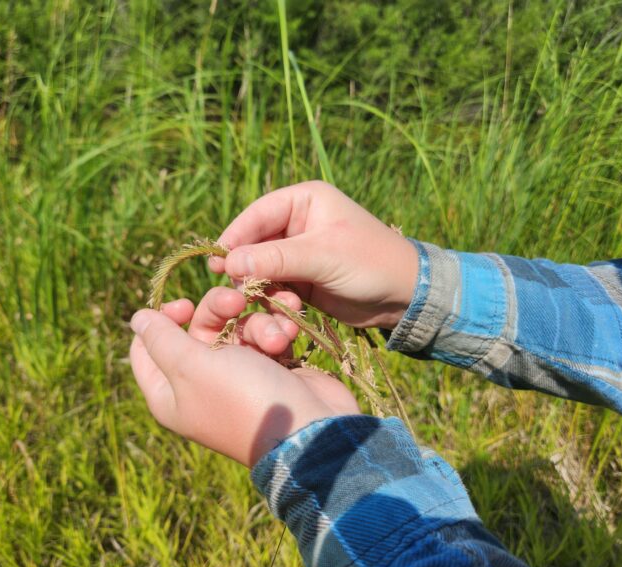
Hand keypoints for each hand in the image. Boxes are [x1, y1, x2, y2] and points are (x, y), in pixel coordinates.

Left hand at [129, 287, 360, 467]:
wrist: (309, 427)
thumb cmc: (243, 397)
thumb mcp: (190, 365)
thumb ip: (161, 338)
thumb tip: (137, 318)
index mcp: (171, 393)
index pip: (147, 348)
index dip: (162, 319)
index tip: (184, 305)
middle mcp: (200, 384)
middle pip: (197, 327)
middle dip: (219, 309)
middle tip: (236, 299)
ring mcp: (238, 376)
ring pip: (236, 326)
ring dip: (257, 323)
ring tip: (275, 337)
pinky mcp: (270, 368)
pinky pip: (264, 335)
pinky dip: (276, 332)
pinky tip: (288, 336)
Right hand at [209, 181, 418, 329]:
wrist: (404, 296)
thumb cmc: (370, 263)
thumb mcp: (323, 256)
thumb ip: (276, 258)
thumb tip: (229, 263)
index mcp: (304, 201)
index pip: (256, 215)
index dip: (235, 237)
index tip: (217, 262)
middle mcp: (297, 223)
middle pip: (254, 243)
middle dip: (246, 268)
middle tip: (238, 291)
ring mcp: (298, 253)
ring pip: (260, 269)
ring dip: (259, 288)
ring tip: (266, 304)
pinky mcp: (301, 280)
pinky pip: (274, 287)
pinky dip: (272, 300)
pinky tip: (278, 312)